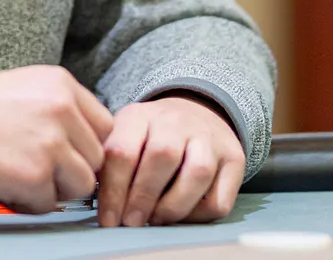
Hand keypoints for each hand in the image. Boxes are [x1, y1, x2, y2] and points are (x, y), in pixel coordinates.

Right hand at [0, 65, 113, 213]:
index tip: (68, 154)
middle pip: (96, 157)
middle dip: (72, 169)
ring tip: (24, 178)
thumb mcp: (25, 88)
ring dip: (56, 188)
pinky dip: (29, 202)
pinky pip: (49, 203)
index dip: (86, 145)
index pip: (104, 125)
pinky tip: (7, 185)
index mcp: (62, 84)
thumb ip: (60, 108)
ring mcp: (51, 143)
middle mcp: (62, 109)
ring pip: (82, 183)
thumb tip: (86, 142)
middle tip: (40, 169)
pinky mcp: (35, 175)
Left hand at [96, 94, 244, 226]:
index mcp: (141, 115)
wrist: (196, 111)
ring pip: (197, 172)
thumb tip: (99, 205)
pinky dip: (199, 214)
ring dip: (173, 205)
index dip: (113, 191)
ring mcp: (208, 137)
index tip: (108, 219)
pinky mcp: (233, 158)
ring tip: (157, 219)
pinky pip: (219, 196)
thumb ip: (110, 163)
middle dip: (143, 197)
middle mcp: (177, 121)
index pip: (123, 150)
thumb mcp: (125, 136)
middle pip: (162, 157)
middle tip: (131, 222)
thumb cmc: (151, 135)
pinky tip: (183, 215)